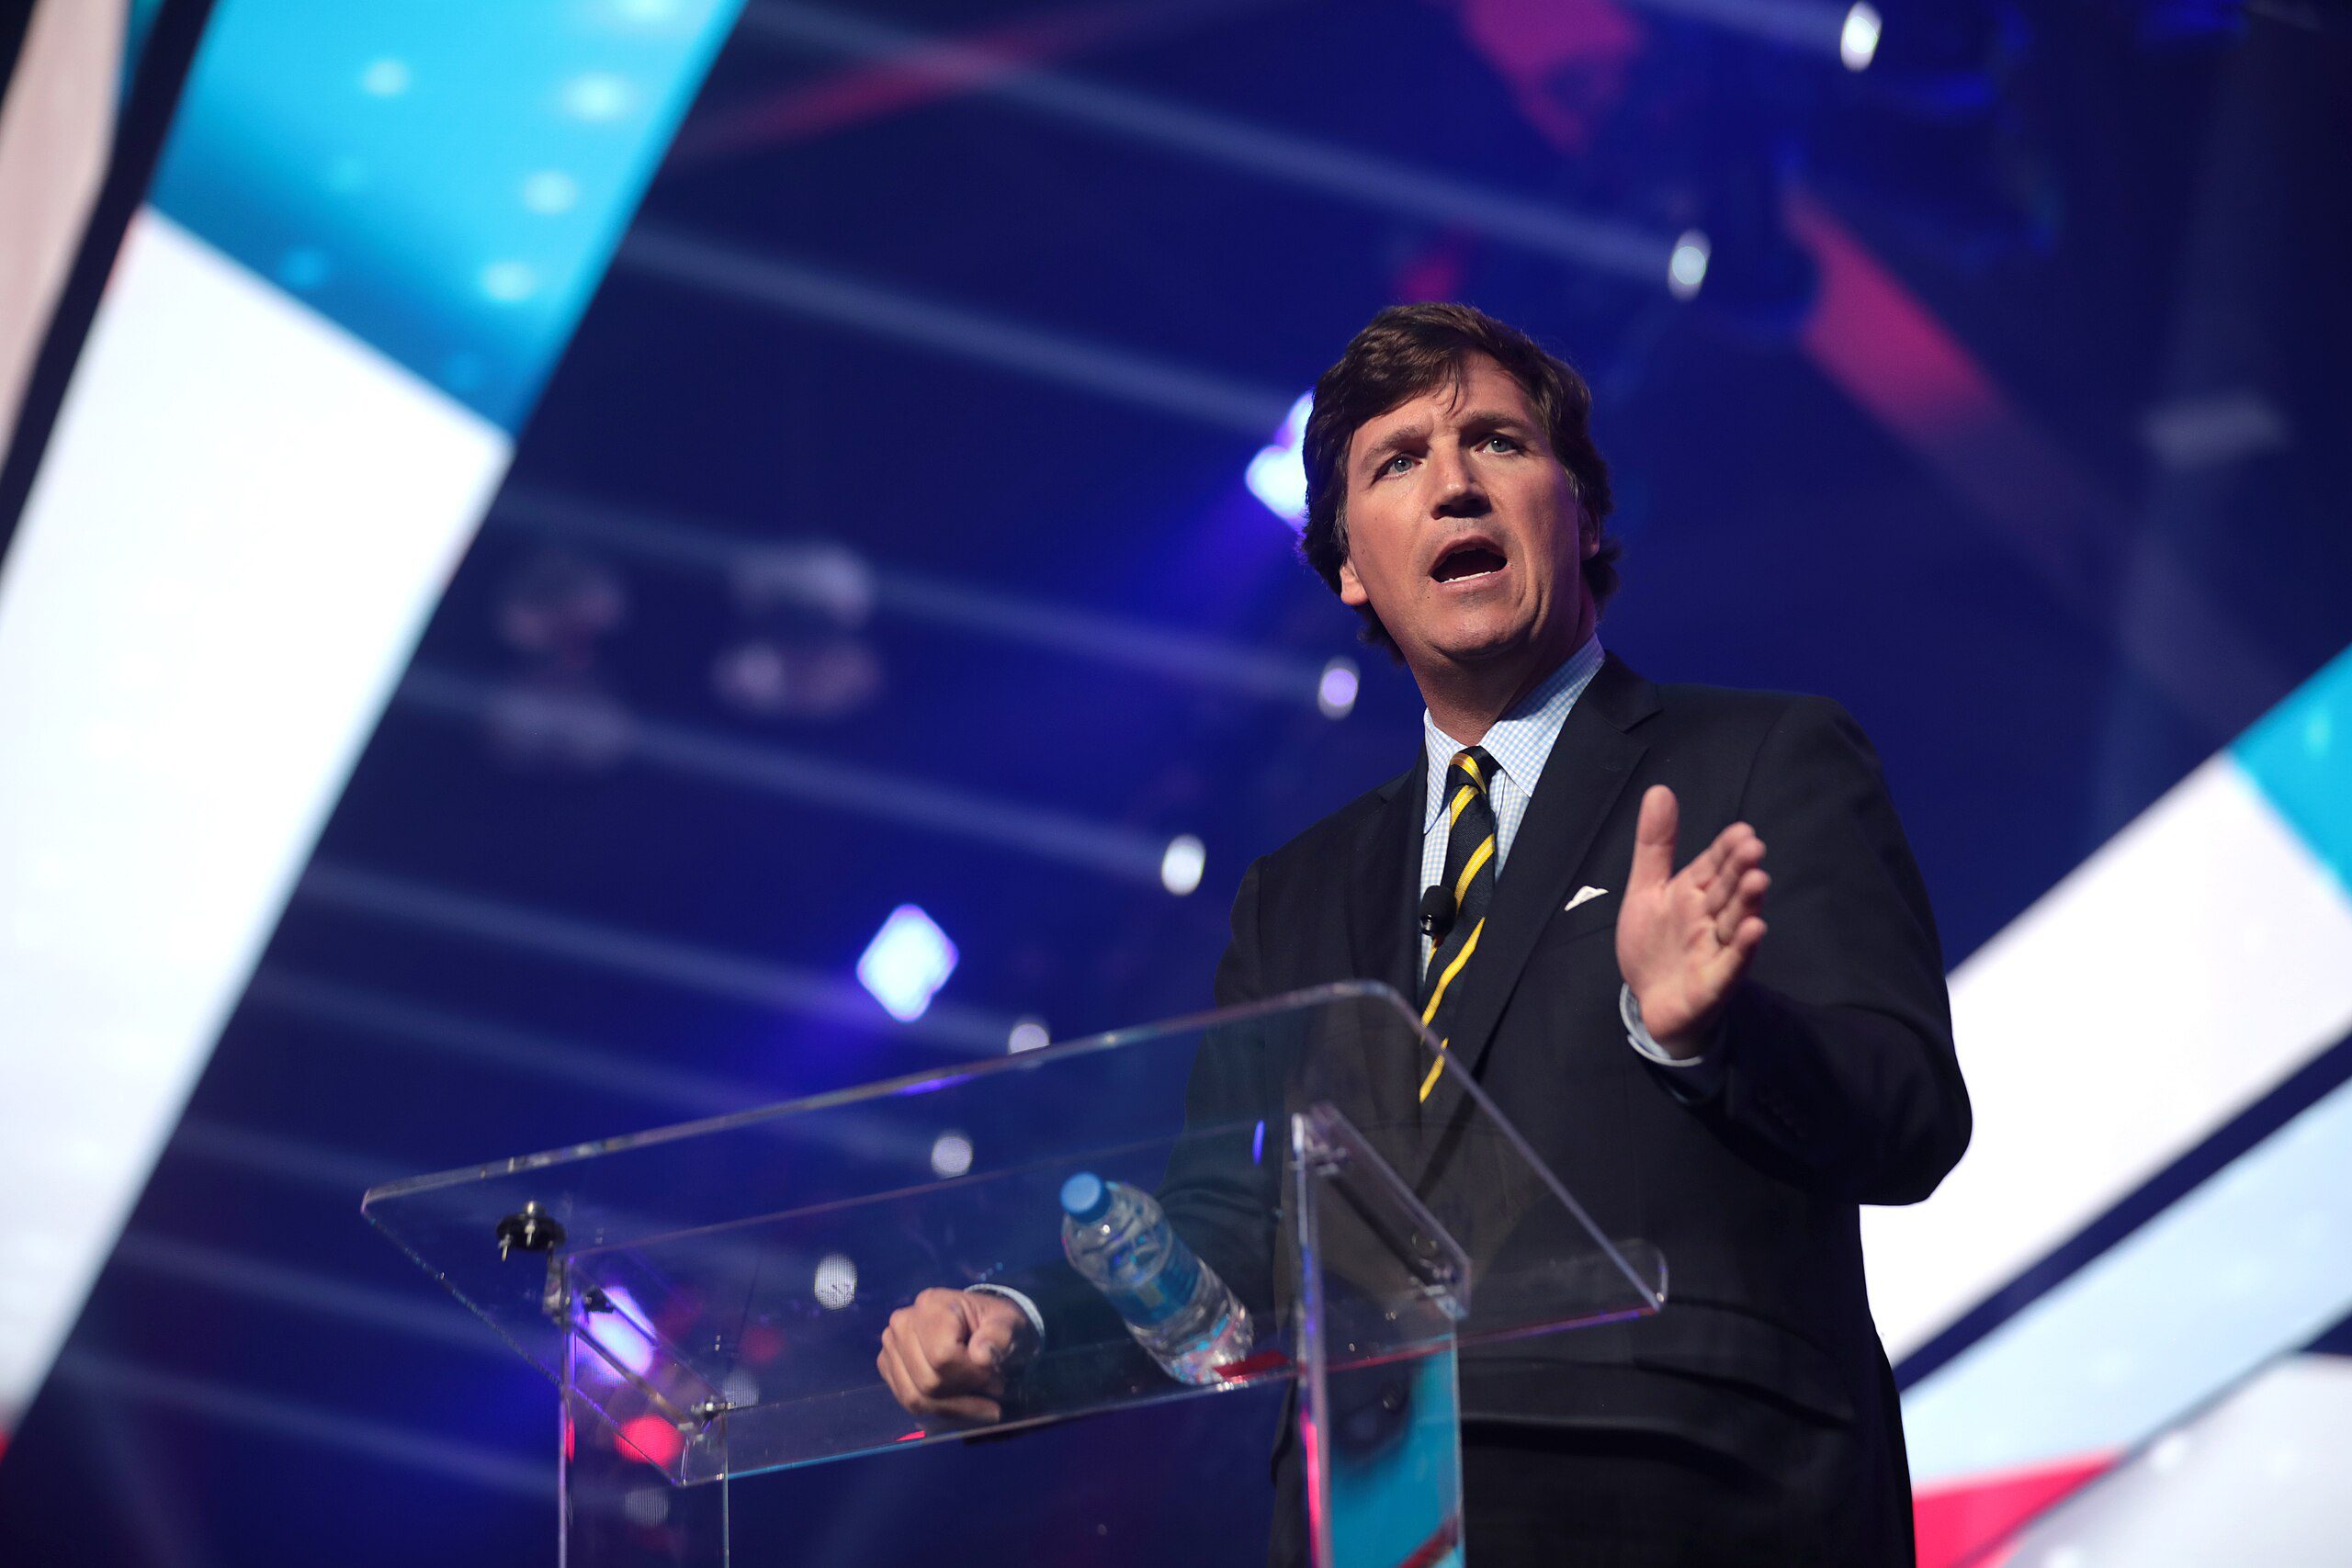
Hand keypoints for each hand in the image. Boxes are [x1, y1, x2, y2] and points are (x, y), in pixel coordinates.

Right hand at [877, 1288, 1029, 1423]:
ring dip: (953, 1407)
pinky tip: (961, 1404)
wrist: (979, 1325)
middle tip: (992, 1388)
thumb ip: (1000, 1335)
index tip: (995, 1376)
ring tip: (980, 1400)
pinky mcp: (888, 1366)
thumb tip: (981, 1355)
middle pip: (928, 1380)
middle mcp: (903, 1322)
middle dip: (965, 1393)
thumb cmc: (994, 1324)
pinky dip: (938, 1410)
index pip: (943, 1356)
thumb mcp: (1009, 1323)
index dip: (971, 1374)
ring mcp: (891, 1345)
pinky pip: (907, 1402)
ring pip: (915, 1397)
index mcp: (932, 1304)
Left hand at [1616, 785, 1768, 1055]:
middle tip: (1753, 848)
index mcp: (1694, 892)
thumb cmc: (1654, 943)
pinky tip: (1754, 929)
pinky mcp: (1715, 982)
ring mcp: (1716, 949)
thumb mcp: (1647, 889)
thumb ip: (1655, 845)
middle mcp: (1711, 917)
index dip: (1726, 850)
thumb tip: (1660, 789)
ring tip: (1758, 880)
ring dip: (1747, 903)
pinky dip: (1742, 949)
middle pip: (1728, 891)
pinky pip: (1731, 964)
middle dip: (1740, 870)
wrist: (1650, 1000)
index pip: (1714, 866)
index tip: (1742, 831)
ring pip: (1734, 923)